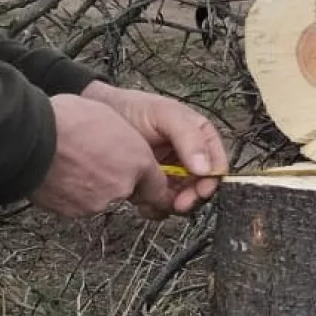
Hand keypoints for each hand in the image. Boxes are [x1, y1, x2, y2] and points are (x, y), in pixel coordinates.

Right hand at [28, 93, 173, 218]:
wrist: (30, 137)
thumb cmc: (66, 120)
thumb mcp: (109, 116)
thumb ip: (126, 141)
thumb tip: (125, 150)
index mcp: (137, 160)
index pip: (157, 186)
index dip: (146, 181)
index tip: (143, 181)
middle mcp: (122, 186)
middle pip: (126, 191)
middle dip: (114, 179)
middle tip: (93, 159)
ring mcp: (97, 202)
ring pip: (101, 198)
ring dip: (91, 186)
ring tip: (71, 162)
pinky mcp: (73, 213)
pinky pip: (77, 204)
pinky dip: (71, 193)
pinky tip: (60, 173)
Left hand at [80, 80, 228, 212]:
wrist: (99, 115)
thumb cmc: (132, 108)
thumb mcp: (165, 114)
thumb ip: (188, 137)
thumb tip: (205, 168)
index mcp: (200, 138)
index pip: (217, 165)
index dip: (211, 181)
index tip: (200, 191)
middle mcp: (189, 158)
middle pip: (202, 188)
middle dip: (191, 198)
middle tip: (178, 203)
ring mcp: (172, 174)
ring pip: (183, 200)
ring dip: (171, 204)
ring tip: (153, 198)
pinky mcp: (152, 187)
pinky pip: (162, 206)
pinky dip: (153, 208)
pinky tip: (141, 199)